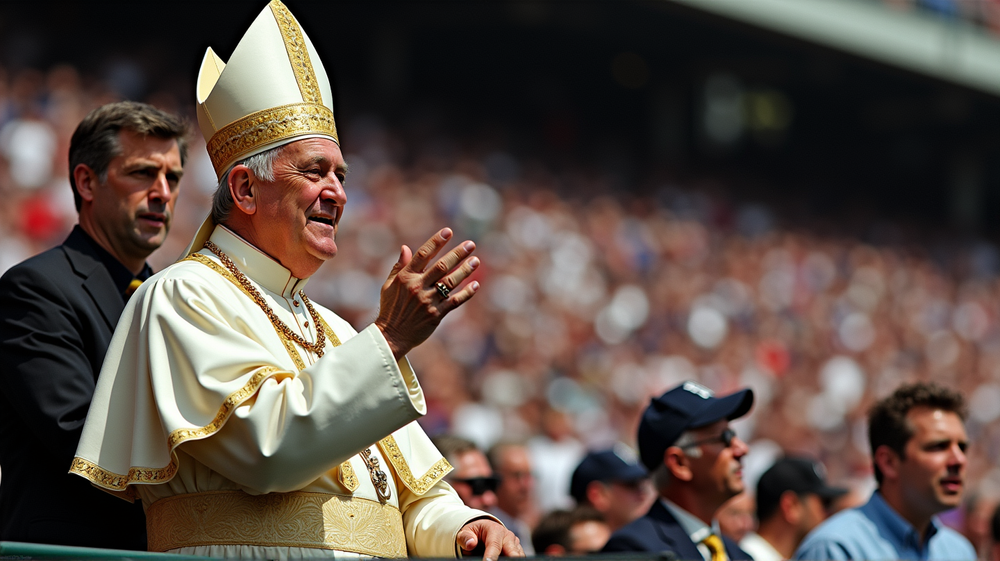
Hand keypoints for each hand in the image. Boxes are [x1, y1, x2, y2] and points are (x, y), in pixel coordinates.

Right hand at [375, 228, 479, 359]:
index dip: (436, 242)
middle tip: (471, 244)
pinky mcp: (436, 314)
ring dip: (465, 270)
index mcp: (405, 277)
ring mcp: (428, 301)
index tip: (448, 231)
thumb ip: (399, 266)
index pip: (423, 254)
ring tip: (476, 261)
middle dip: (457, 254)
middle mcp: (417, 287)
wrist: (391, 336)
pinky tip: (476, 285)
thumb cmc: (390, 309)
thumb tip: (406, 247)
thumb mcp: (389, 286)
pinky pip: (454, 301)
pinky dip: (466, 293)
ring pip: (450, 282)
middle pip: (441, 266)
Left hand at [457, 518, 523, 560]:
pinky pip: (519, 558)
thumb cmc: (475, 532)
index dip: (491, 557)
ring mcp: (515, 544)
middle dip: (508, 560)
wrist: (485, 529)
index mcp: (495, 530)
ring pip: (518, 556)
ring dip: (511, 560)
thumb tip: (471, 543)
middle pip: (512, 552)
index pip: (494, 546)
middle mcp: (508, 536)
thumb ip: (466, 537)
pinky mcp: (518, 551)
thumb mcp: (466, 532)